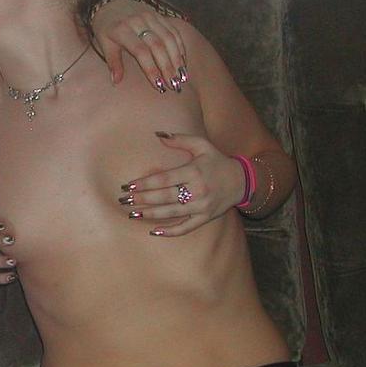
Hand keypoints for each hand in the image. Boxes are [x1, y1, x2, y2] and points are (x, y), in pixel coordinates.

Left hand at [89, 0, 190, 88]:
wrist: (112, 4)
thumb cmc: (107, 28)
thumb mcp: (104, 44)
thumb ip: (113, 62)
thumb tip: (116, 81)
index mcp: (122, 30)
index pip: (141, 51)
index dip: (151, 69)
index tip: (158, 85)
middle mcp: (138, 21)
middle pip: (158, 45)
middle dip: (167, 67)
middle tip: (174, 85)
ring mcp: (150, 17)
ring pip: (169, 38)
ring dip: (177, 59)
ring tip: (182, 77)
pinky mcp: (159, 15)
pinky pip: (173, 31)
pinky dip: (180, 47)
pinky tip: (183, 63)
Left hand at [118, 132, 246, 235]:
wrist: (242, 180)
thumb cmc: (216, 161)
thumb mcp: (202, 145)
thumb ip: (180, 139)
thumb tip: (158, 135)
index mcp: (194, 172)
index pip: (164, 179)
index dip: (145, 183)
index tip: (129, 185)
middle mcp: (197, 190)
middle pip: (164, 197)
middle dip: (142, 199)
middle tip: (124, 200)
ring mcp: (202, 207)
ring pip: (171, 213)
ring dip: (150, 214)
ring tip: (132, 214)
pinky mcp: (205, 218)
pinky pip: (186, 228)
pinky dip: (170, 231)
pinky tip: (154, 231)